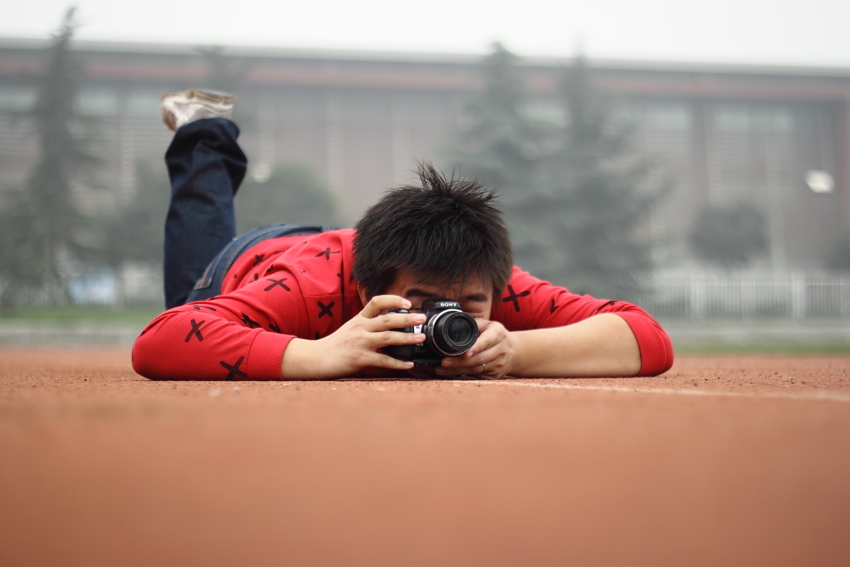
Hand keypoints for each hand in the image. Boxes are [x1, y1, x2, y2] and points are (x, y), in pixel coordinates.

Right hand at [281, 295, 426, 378]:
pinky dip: (398, 363)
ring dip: (407, 338)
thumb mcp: (351, 328)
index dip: (394, 299)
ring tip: (421, 339)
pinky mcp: (359, 358)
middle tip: (422, 319)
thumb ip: (369, 324)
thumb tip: (392, 323)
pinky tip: (409, 364)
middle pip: (387, 319)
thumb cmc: (336, 345)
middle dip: (407, 318)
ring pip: (388, 337)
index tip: (408, 302)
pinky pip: (383, 360)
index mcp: (360, 318)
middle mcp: (360, 327)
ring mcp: (360, 342)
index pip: (377, 301)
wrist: (316, 358)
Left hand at [434, 319, 517, 378]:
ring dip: (458, 370)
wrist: (515, 350)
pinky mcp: (495, 375)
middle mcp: (501, 349)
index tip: (465, 353)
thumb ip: (473, 324)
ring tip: (442, 368)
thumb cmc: (496, 335)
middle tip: (444, 362)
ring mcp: (499, 364)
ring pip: (476, 369)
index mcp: (498, 334)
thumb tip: (453, 322)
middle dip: (460, 362)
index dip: (476, 348)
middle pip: (479, 358)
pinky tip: (450, 373)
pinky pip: (477, 375)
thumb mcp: (488, 325)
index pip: (486, 341)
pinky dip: (462, 374)